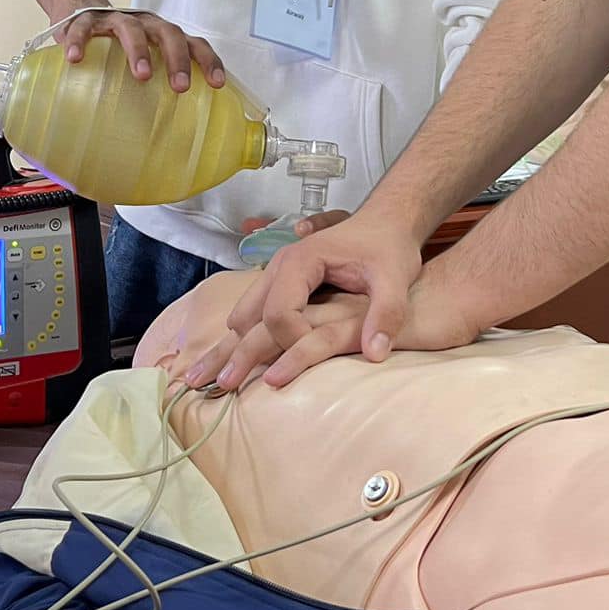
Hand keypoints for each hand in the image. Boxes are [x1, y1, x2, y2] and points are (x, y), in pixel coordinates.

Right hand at [56, 6, 224, 93]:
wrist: (78, 10)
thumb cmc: (117, 44)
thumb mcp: (143, 61)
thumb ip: (154, 88)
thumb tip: (167, 138)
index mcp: (163, 35)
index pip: (194, 44)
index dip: (209, 61)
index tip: (217, 84)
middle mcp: (145, 24)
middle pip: (169, 34)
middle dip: (178, 60)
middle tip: (180, 87)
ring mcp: (115, 20)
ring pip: (131, 29)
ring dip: (140, 51)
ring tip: (142, 75)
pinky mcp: (85, 20)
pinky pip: (83, 28)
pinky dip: (80, 42)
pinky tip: (76, 59)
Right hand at [184, 207, 427, 389]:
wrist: (385, 222)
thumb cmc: (388, 248)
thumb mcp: (396, 278)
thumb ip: (387, 314)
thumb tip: (375, 354)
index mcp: (301, 262)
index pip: (280, 313)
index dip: (292, 343)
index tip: (310, 360)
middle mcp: (279, 267)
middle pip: (249, 315)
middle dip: (240, 352)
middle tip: (221, 386)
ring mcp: (276, 275)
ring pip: (244, 315)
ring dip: (234, 345)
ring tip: (212, 379)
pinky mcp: (280, 284)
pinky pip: (255, 314)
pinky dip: (244, 337)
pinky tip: (235, 361)